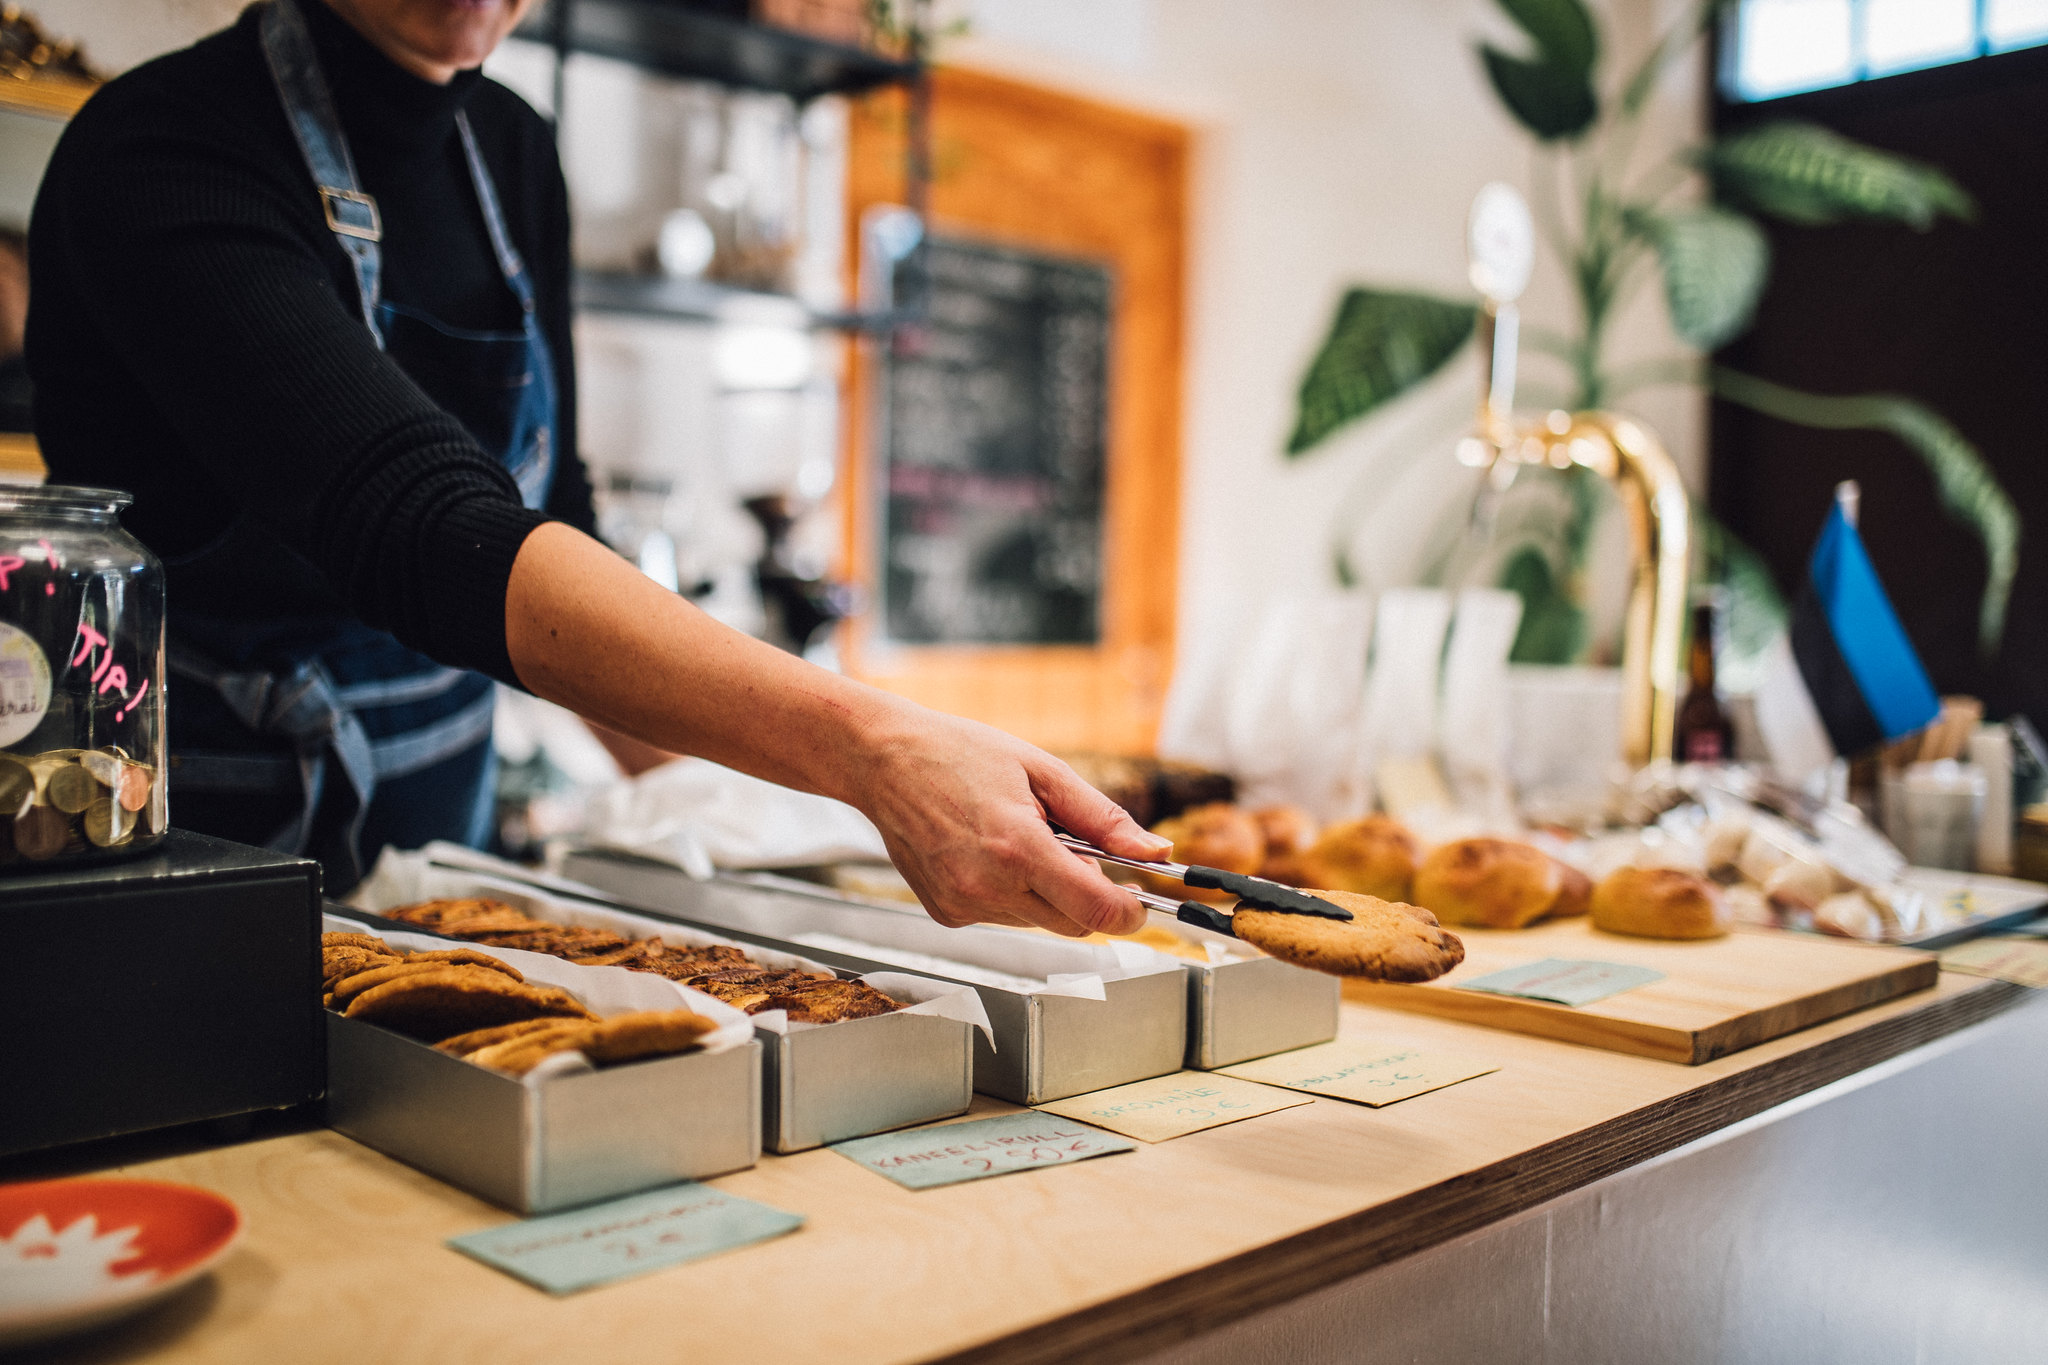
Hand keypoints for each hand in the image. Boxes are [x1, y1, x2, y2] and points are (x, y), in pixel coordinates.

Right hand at [848, 704, 1171, 936]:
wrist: (884, 761)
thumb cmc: (959, 755)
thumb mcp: (1044, 772)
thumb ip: (1103, 819)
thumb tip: (1156, 852)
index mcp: (1019, 849)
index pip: (1097, 911)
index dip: (1130, 912)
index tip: (1140, 901)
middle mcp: (988, 887)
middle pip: (1074, 925)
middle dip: (1088, 895)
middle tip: (1071, 848)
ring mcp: (963, 905)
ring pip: (1039, 922)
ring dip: (1047, 893)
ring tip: (1019, 840)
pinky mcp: (946, 913)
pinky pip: (1003, 918)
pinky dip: (1011, 894)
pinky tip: (988, 854)